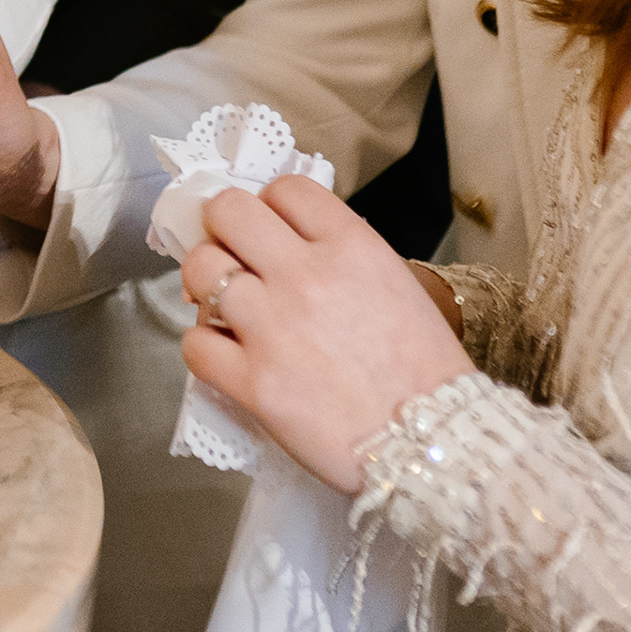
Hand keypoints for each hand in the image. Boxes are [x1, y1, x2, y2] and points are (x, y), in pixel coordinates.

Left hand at [176, 176, 471, 494]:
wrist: (436, 443)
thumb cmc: (425, 371)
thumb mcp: (397, 287)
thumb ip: (341, 258)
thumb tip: (286, 246)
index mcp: (352, 247)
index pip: (286, 188)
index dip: (271, 206)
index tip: (271, 230)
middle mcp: (307, 275)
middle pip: (228, 211)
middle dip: (224, 230)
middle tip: (234, 258)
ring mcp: (274, 327)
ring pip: (200, 270)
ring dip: (206, 286)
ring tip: (225, 309)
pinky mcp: (253, 381)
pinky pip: (194, 343)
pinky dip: (203, 346)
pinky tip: (226, 354)